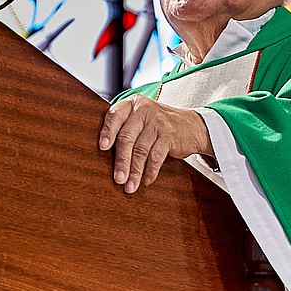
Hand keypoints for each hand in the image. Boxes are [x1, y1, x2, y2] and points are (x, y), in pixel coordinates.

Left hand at [98, 94, 213, 192]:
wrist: (191, 125)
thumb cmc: (156, 125)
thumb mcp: (138, 119)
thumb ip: (122, 128)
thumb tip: (100, 154)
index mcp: (131, 105)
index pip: (114, 116)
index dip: (107, 132)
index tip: (102, 147)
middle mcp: (143, 110)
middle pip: (127, 137)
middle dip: (121, 161)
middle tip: (118, 179)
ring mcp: (158, 121)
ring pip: (141, 150)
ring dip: (135, 171)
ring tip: (129, 186)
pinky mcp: (170, 135)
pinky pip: (157, 156)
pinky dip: (151, 171)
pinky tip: (146, 181)